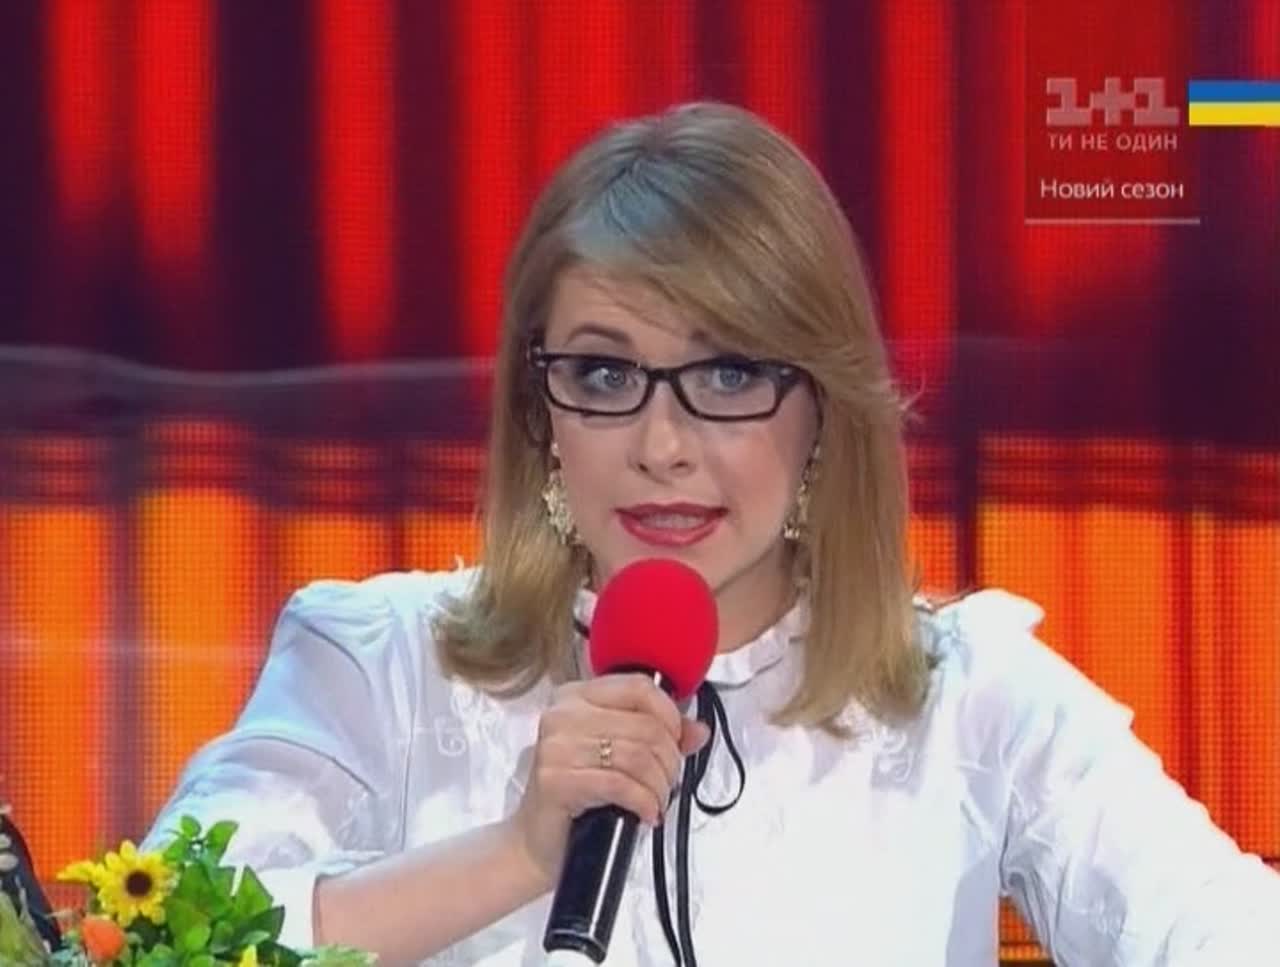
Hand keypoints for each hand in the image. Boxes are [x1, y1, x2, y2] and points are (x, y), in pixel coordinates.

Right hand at [510, 674, 710, 887]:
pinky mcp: (555, 780)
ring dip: (660, 786)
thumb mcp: (620, 758)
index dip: (669, 714)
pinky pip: (621, 784)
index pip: (638, 687)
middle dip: (670, 761)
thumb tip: (699, 731)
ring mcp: (555, 746)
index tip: (677, 743)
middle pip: (645, 726)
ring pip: (637, 756)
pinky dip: (644, 801)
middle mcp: (562, 714)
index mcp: (575, 697)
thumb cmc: (579, 797)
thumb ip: (659, 737)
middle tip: (668, 785)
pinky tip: (646, 814)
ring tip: (657, 802)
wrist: (536, 843)